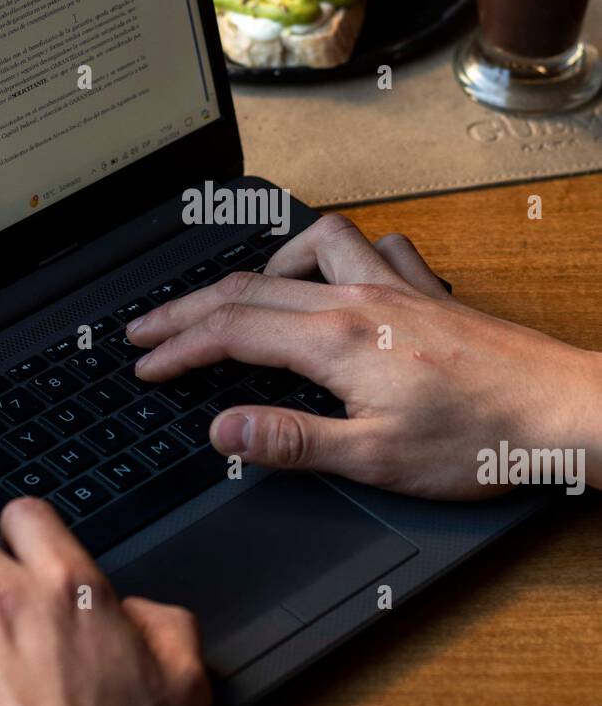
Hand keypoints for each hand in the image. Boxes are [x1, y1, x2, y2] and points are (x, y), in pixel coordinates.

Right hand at [128, 214, 601, 498]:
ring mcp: (395, 287)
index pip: (232, 332)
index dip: (178, 348)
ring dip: (265, 264)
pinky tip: (338, 274)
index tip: (145, 364)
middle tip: (148, 327)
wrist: (560, 411)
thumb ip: (292, 441)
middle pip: (251, 285)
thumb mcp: (376, 459)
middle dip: (189, 307)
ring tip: (241, 294)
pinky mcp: (427, 292)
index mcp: (337, 341)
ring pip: (310, 246)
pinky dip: (340, 253)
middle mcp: (359, 299)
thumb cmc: (480, 439)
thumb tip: (223, 428)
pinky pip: (373, 246)